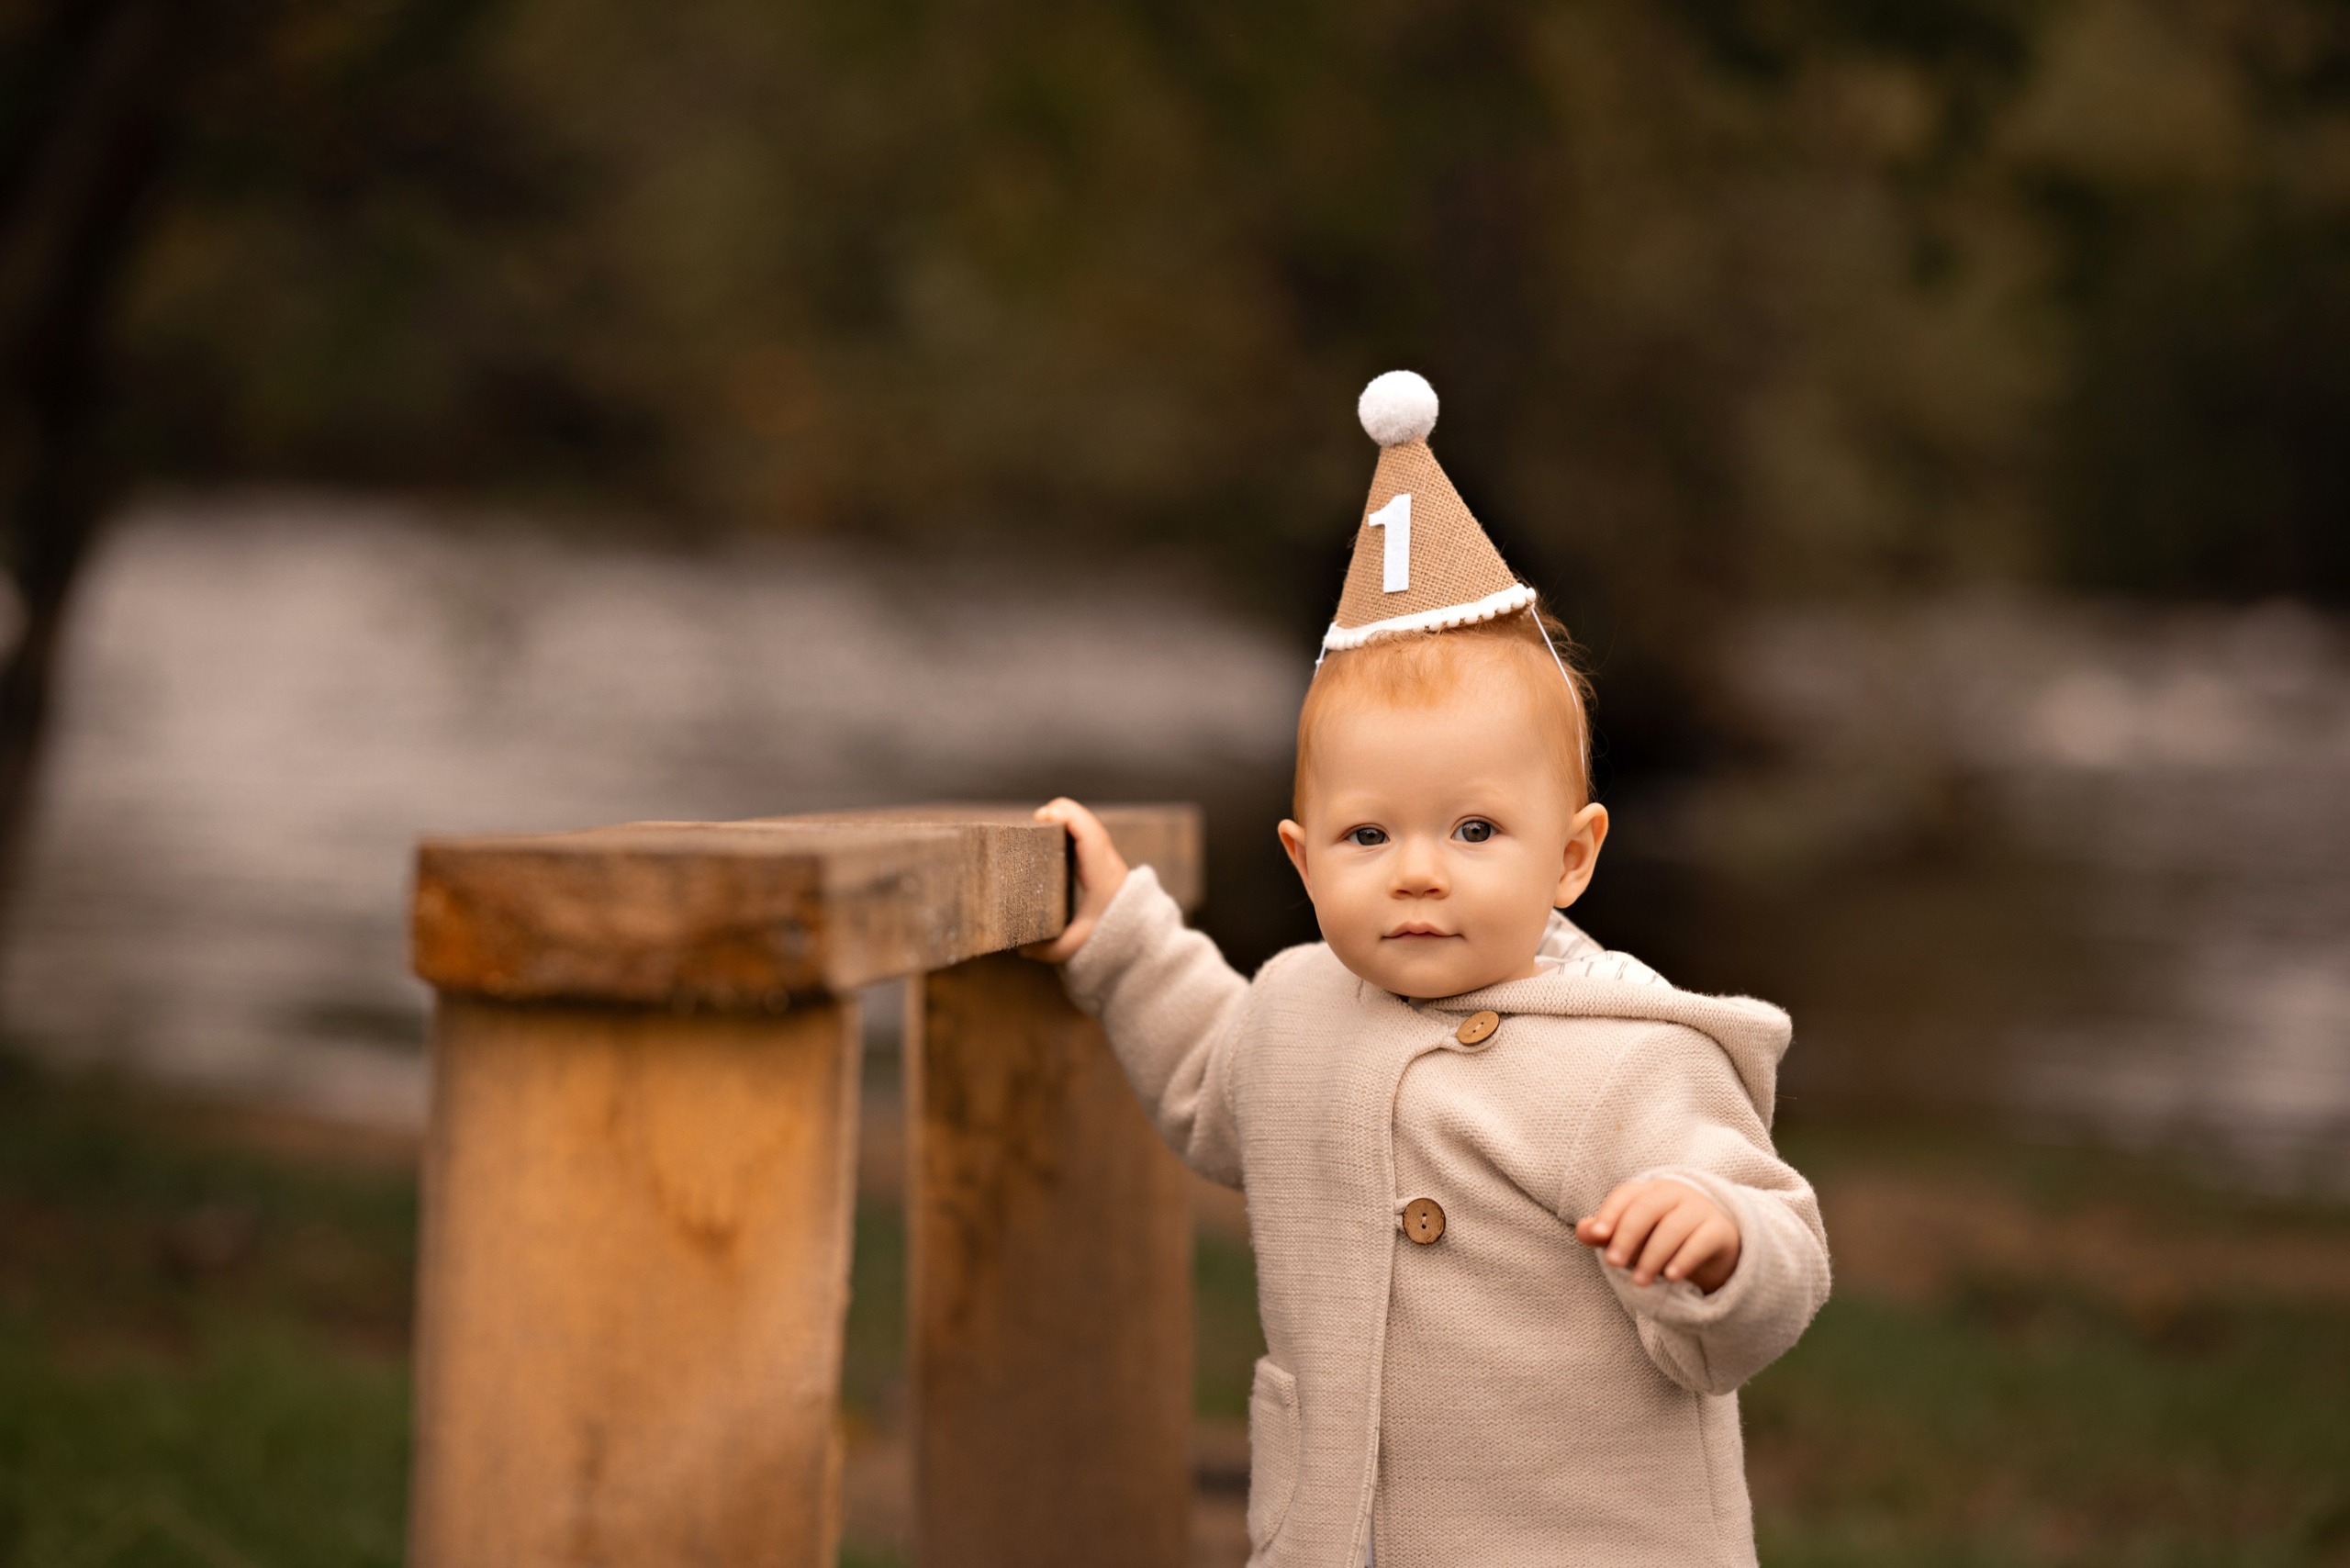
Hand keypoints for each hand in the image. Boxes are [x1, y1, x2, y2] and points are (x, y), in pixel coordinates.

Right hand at [1018, 798, 1130, 963]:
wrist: (1142, 941)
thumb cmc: (1109, 941)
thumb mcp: (1075, 948)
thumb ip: (1045, 949)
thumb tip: (1019, 946)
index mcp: (1102, 878)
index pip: (1090, 836)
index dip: (1068, 818)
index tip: (1043, 816)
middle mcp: (1109, 864)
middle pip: (1090, 824)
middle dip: (1063, 813)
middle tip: (1037, 819)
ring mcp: (1111, 862)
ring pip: (1091, 827)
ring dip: (1069, 818)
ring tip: (1043, 822)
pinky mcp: (1107, 864)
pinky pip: (1091, 835)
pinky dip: (1075, 827)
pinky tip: (1057, 831)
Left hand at [1575, 1179, 1741, 1291]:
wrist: (1712, 1246)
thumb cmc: (1660, 1236)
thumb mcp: (1632, 1236)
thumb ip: (1605, 1233)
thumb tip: (1583, 1231)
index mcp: (1649, 1191)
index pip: (1626, 1195)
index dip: (1610, 1213)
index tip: (1597, 1236)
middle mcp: (1674, 1193)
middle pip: (1647, 1209)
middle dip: (1627, 1237)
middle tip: (1613, 1264)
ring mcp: (1699, 1209)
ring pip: (1673, 1227)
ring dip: (1652, 1256)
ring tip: (1639, 1282)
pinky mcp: (1719, 1229)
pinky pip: (1701, 1241)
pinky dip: (1684, 1259)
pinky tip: (1670, 1277)